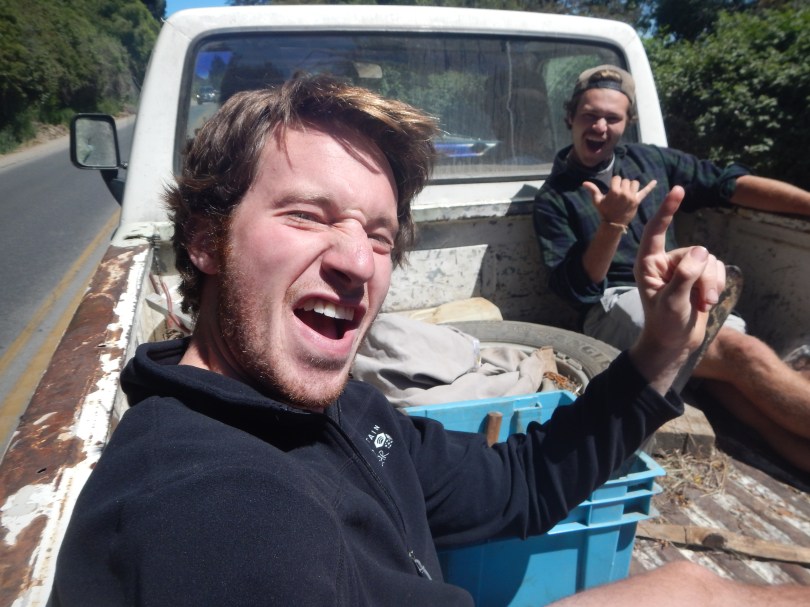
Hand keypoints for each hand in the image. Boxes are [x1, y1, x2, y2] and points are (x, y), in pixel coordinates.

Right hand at [583, 175, 657, 226]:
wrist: (614, 223)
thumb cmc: (604, 211)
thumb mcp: (597, 201)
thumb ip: (593, 190)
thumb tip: (584, 182)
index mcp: (615, 192)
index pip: (616, 178)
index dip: (613, 183)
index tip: (612, 189)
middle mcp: (625, 193)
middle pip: (626, 180)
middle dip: (621, 184)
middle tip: (618, 193)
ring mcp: (632, 197)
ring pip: (634, 183)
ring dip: (630, 185)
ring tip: (626, 192)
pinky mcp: (637, 201)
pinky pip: (645, 192)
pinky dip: (650, 186)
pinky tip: (655, 181)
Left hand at [629, 186, 725, 393]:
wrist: (675, 342)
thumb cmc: (665, 323)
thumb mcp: (671, 302)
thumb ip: (685, 276)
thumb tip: (702, 252)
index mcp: (647, 264)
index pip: (655, 231)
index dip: (666, 210)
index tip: (678, 190)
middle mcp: (664, 262)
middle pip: (694, 252)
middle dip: (703, 276)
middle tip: (700, 301)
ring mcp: (683, 268)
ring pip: (709, 260)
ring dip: (711, 283)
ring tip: (704, 304)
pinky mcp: (698, 275)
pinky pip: (717, 267)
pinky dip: (717, 284)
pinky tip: (709, 301)